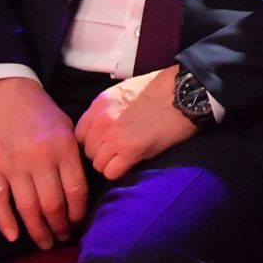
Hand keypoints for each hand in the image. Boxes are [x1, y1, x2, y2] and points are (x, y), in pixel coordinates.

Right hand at [0, 76, 88, 247]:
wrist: (4, 93)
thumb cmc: (41, 111)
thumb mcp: (67, 128)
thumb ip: (74, 156)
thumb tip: (82, 188)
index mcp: (63, 149)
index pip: (76, 190)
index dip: (78, 212)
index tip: (80, 223)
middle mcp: (40, 160)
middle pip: (52, 204)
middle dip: (60, 226)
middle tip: (64, 238)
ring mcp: (14, 167)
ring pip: (28, 207)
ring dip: (38, 230)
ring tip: (45, 243)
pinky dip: (6, 221)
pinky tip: (14, 237)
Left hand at [74, 66, 199, 180]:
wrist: (183, 93)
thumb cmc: (160, 89)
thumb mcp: (123, 92)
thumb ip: (108, 109)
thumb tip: (104, 125)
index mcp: (99, 106)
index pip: (79, 134)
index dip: (93, 140)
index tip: (106, 142)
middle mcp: (101, 122)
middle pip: (88, 151)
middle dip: (102, 153)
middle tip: (119, 150)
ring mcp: (114, 138)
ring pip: (98, 164)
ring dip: (111, 163)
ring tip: (127, 157)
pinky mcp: (130, 151)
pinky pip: (111, 172)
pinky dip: (120, 171)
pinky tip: (132, 162)